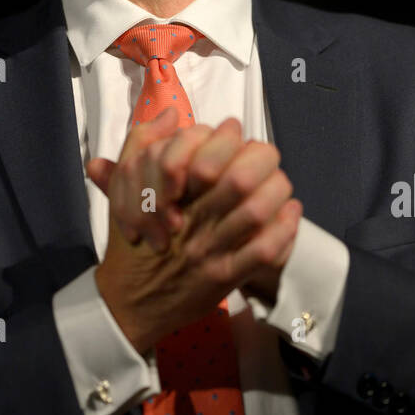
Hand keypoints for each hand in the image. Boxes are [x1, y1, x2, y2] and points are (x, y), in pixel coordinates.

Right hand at [92, 115, 301, 351]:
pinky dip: (284, 228)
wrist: (129, 300)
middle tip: (267, 159)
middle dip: (262, 161)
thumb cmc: (133, 240)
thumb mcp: (124, 187)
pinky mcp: (225, 277)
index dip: (230, 137)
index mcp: (169, 193)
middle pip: (240, 177)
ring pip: (256, 210)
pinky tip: (290, 213)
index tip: (237, 136)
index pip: (206, 151)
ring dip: (277, 191)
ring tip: (280, 184)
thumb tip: (171, 114)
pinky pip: (264, 250)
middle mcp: (191, 218)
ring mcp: (209, 249)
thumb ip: (142, 144)